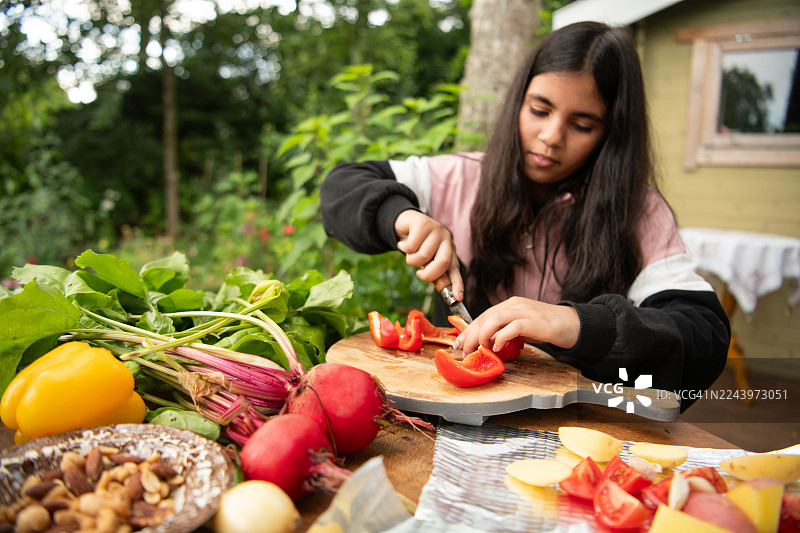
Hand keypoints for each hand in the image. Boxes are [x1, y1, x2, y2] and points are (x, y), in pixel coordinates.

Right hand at [395, 209, 463, 297]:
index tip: (458, 298)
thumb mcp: (428, 259)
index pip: (455, 268)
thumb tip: (446, 293)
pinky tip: (403, 243)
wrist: (406, 222)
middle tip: (419, 275)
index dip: (457, 283)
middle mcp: (446, 239)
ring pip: (423, 256)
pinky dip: (403, 248)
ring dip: (411, 259)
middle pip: (442, 262)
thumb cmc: (418, 245)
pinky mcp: (423, 223)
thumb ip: (435, 272)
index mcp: (450, 250)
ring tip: (410, 253)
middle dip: (429, 274)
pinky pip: (411, 246)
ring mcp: (436, 230)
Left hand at [454, 296, 579, 352]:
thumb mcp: (521, 327)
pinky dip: (502, 337)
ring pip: (495, 318)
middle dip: (471, 334)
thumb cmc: (546, 327)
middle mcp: (515, 305)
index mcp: (510, 305)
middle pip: (486, 317)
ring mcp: (525, 311)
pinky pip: (513, 327)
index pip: (483, 315)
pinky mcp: (535, 321)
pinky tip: (498, 348)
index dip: (469, 329)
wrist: (572, 324)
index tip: (459, 342)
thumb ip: (505, 331)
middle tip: (464, 349)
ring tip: (479, 349)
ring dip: (483, 335)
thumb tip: (487, 344)